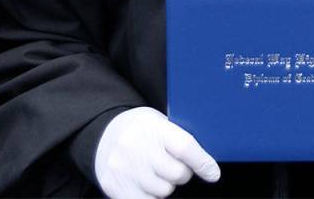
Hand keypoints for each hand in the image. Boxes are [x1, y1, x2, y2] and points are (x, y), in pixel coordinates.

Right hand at [94, 107, 220, 198]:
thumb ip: (178, 139)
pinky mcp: (115, 187)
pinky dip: (151, 195)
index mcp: (152, 127)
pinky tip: (146, 183)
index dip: (202, 163)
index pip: (185, 148)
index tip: (212, 173)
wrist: (101, 133)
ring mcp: (124, 169)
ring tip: (155, 170)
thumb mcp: (158, 122)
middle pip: (177, 174)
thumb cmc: (139, 128)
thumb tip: (206, 163)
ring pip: (164, 191)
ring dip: (165, 185)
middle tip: (173, 165)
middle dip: (182, 173)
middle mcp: (136, 147)